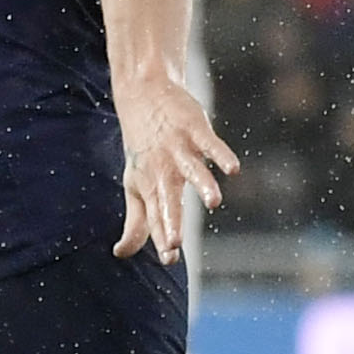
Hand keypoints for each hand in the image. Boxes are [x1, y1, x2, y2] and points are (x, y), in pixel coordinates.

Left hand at [111, 70, 237, 263]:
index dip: (162, 236)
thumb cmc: (142, 148)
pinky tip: (232, 169)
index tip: (170, 258)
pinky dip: (221, 155)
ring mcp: (179, 148)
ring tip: (214, 202)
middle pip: (168, 198)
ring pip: (192, 170)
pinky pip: (210, 144)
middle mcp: (163, 169)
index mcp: (150, 185)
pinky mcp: (195, 129)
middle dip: (171, 220)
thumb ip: (136, 222)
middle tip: (175, 242)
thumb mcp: (135, 185)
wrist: (143, 95)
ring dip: (203, 185)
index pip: (156, 216)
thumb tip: (121, 253)